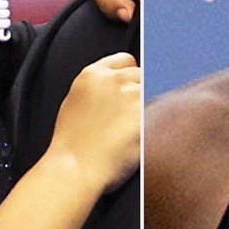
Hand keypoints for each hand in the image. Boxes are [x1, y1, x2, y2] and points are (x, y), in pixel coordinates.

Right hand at [46, 52, 140, 193]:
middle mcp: (112, 79)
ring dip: (145, 107)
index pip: (125, 59)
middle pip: (140, 74)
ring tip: (128, 130)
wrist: (75, 169)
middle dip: (136, 93)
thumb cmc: (72, 146)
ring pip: (150, 92)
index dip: (128, 77)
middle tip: (126, 118)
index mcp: (92, 74)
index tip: (126, 93)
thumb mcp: (76, 103)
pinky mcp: (144, 112)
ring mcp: (130, 94)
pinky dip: (152, 122)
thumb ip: (97, 89)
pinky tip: (136, 137)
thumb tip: (114, 89)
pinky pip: (157, 111)